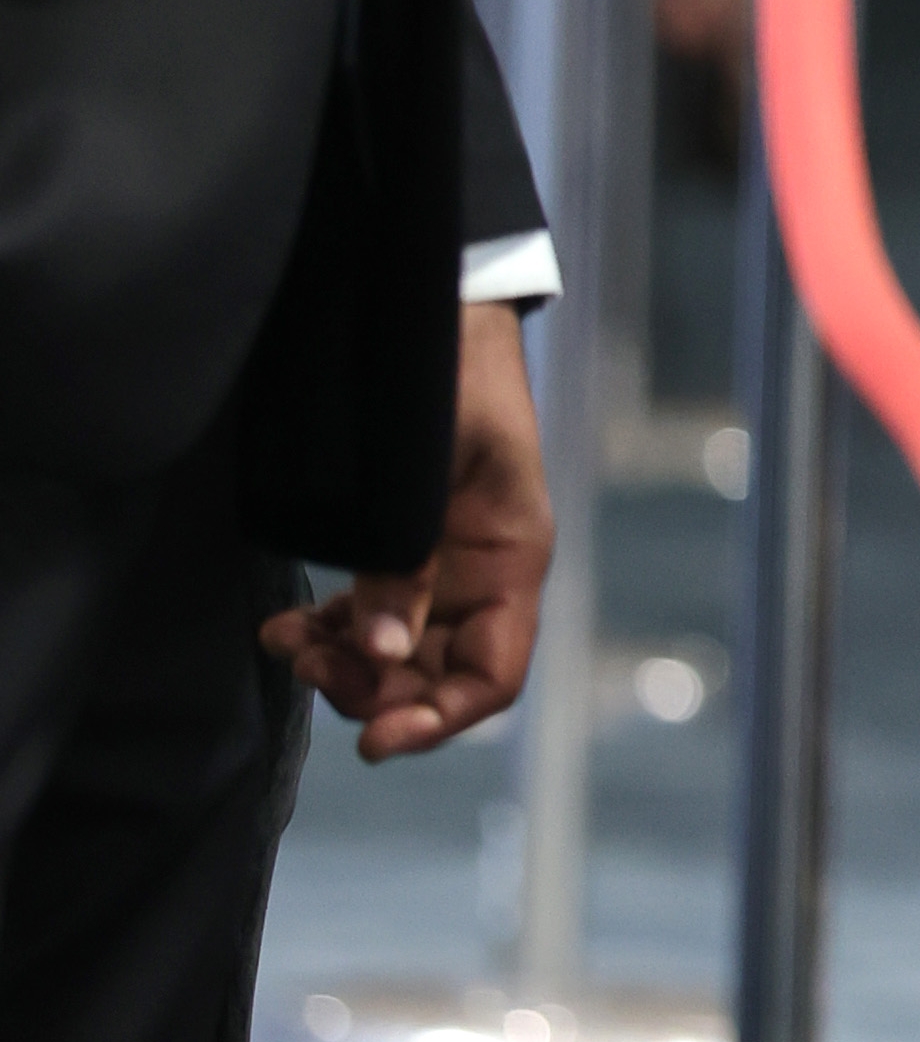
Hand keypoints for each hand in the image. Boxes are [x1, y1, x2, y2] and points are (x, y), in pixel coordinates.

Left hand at [262, 298, 553, 758]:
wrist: (436, 304)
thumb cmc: (449, 368)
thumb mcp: (430, 461)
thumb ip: (407, 558)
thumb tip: (383, 651)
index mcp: (510, 556)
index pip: (492, 674)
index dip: (439, 717)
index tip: (376, 737)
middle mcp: (480, 573)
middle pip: (436, 676)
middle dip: (374, 690)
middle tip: (307, 667)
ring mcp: (440, 562)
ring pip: (397, 653)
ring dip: (345, 665)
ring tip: (287, 645)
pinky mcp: (401, 545)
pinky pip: (373, 614)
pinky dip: (334, 632)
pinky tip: (291, 627)